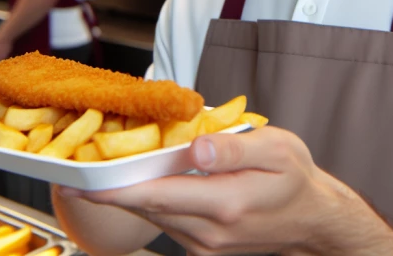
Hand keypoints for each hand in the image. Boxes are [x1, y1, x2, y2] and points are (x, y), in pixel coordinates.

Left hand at [58, 127, 380, 254]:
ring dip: (130, 196)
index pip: (157, 195)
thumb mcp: (277, 150)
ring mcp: (206, 244)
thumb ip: (234, 148)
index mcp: (225, 203)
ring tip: (107, 171)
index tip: (79, 182)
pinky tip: (148, 183)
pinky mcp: (206, 246)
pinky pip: (170, 223)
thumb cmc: (296, 179)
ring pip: (156, 217)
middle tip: (78, 170)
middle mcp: (210, 231)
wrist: (314, 220)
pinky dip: (152, 203)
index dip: (114, 189)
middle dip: (111, 190)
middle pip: (148, 208)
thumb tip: (197, 147)